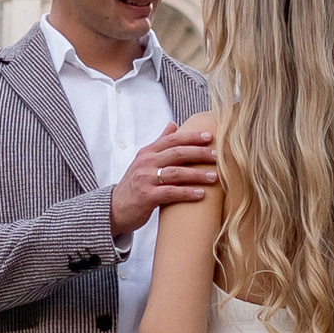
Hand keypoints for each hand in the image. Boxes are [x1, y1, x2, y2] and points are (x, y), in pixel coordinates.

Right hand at [109, 118, 219, 239]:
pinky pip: (171, 192)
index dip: (192, 137)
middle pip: (177, 153)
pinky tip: (201, 194)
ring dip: (198, 174)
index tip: (210, 136)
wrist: (115, 208)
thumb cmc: (134, 184)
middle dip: (199, 153)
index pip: (172, 139)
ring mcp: (146, 179)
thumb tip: (173, 124)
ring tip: (215, 177)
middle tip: (217, 156)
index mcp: (148, 152)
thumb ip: (159, 142)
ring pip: (176, 173)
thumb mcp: (144, 160)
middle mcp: (146, 163)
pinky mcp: (147, 196)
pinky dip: (188, 192)